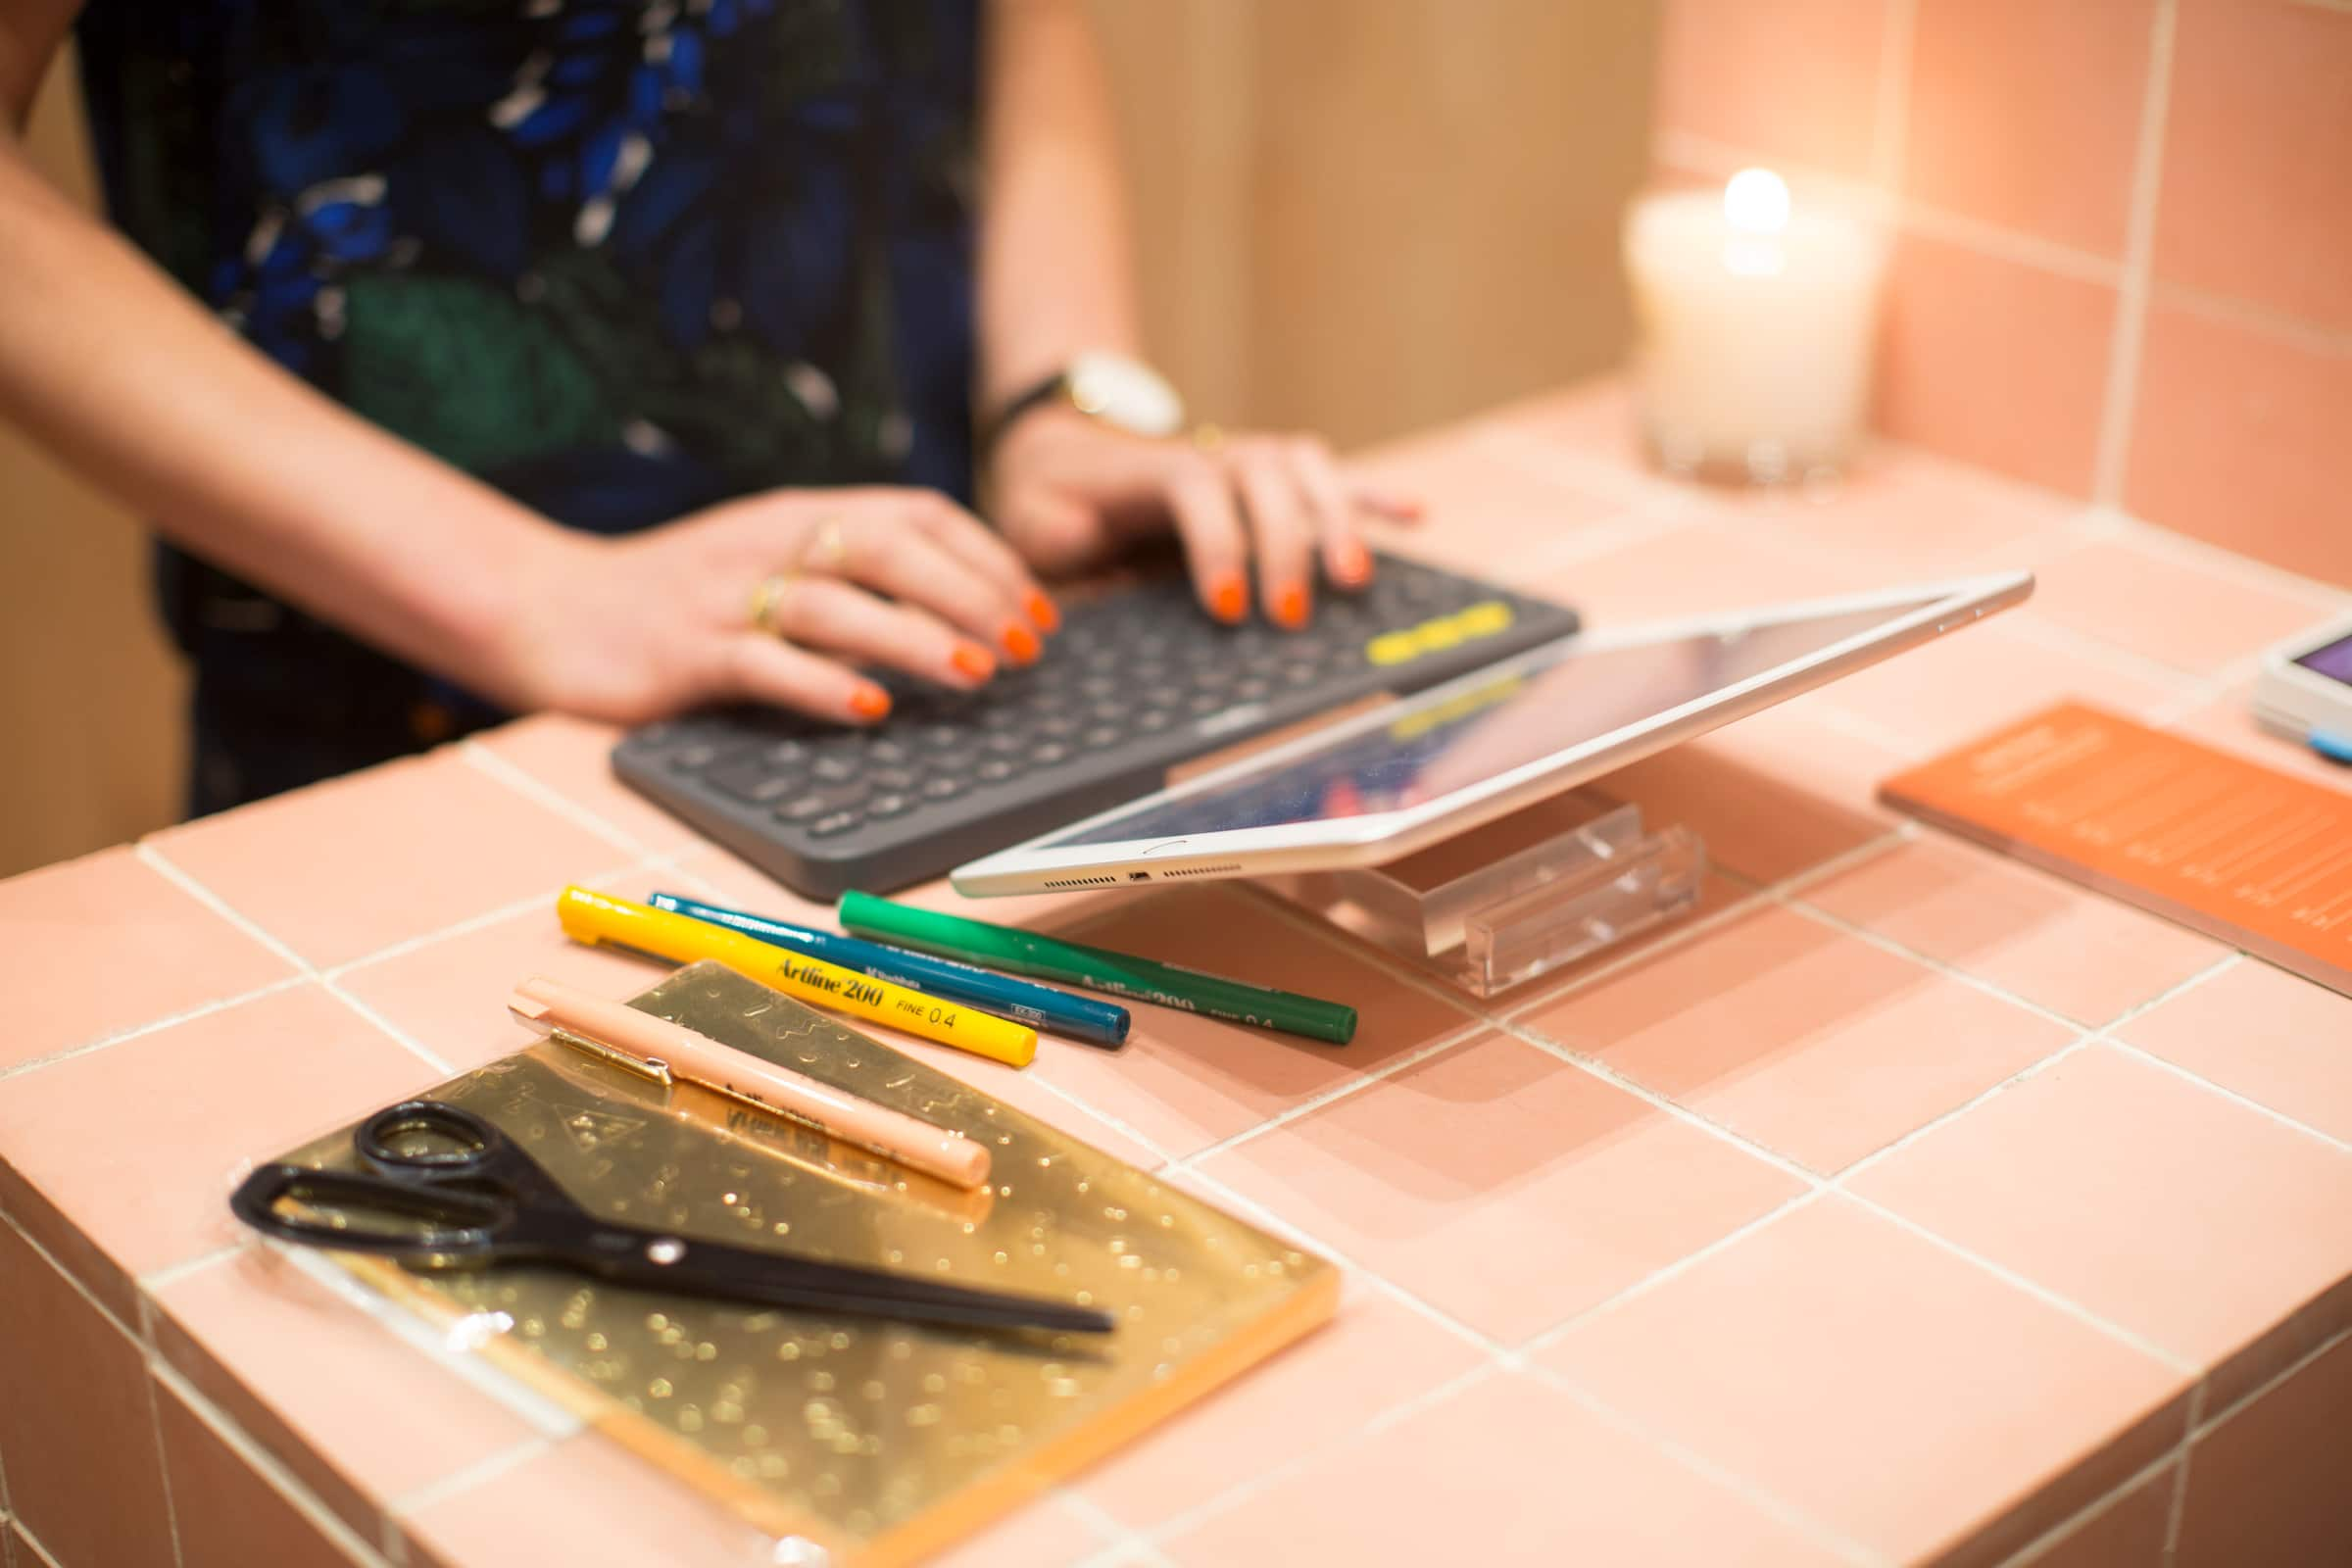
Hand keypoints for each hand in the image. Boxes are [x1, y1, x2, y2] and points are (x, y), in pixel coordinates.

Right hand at [495, 487, 1058, 726]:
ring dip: (913, 635)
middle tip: (1025, 646)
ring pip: (834, 602)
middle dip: (969, 593)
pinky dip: (821, 685)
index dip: (988, 558)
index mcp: (800, 514)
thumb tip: (960, 609)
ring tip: (975, 672)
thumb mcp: (771, 560)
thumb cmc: (678, 597)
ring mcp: (725, 596)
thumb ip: (850, 573)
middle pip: (886, 547)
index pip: (916, 514)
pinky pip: (763, 664)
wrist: (548, 608)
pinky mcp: (685, 654)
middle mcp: (769, 542)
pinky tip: (870, 708)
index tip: (1039, 609)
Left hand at [986, 408, 1419, 627]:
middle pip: (1263, 477)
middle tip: (1286, 615)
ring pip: (1305, 469)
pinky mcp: (1275, 481)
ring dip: (1335, 519)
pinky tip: (1415, 515)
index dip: (1216, 543)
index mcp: (1150, 469)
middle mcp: (1211, 454)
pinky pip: (1332, 478)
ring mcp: (1249, 461)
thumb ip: (1056, 540)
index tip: (1224, 607)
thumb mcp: (1035, 525)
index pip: (1196, 488)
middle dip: (1284, 544)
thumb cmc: (1055, 505)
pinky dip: (1372, 495)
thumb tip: (1085, 550)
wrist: (1066, 459)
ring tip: (1353, 580)